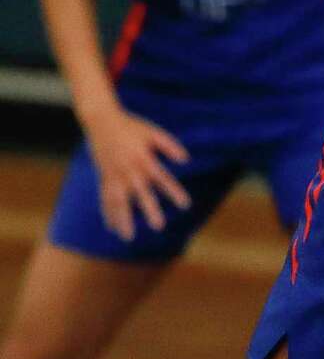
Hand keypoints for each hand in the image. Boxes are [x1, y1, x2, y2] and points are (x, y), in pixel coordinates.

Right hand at [84, 105, 190, 241]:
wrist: (102, 121)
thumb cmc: (132, 127)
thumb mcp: (153, 132)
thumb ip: (170, 145)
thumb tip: (186, 160)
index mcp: (144, 159)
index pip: (163, 179)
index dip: (174, 192)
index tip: (185, 205)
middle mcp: (129, 170)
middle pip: (141, 194)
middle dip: (150, 210)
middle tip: (159, 226)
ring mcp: (114, 175)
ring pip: (119, 202)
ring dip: (124, 220)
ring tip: (129, 237)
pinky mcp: (104, 177)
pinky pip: (105, 198)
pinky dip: (108, 213)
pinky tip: (112, 228)